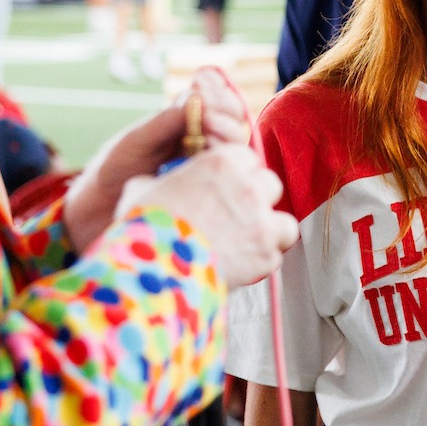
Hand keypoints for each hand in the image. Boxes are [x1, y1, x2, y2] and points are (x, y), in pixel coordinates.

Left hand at [64, 68, 254, 248]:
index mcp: (182, 122)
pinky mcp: (207, 193)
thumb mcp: (134, 141)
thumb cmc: (113, 171)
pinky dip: (228, 170)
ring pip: (235, 150)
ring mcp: (205, 168)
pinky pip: (230, 180)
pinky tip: (213, 170)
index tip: (204, 92)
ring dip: (227, 141)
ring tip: (209, 142)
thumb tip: (197, 98)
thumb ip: (164, 121)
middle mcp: (199, 142)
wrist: (99, 211)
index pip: (215, 101)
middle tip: (209, 122)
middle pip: (232, 124)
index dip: (218, 95)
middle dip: (226, 118)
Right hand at [115, 144, 296, 287]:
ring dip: (270, 231)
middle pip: (270, 185)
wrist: (156, 267)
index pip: (246, 157)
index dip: (238, 173)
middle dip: (258, 199)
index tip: (228, 187)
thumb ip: (157, 182)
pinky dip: (262, 263)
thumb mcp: (141, 191)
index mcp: (221, 164)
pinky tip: (242, 267)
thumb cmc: (145, 227)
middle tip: (238, 216)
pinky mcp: (266, 256)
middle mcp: (248, 188)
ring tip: (249, 244)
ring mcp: (262, 222)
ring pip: (285, 222)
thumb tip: (150, 185)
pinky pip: (275, 256)